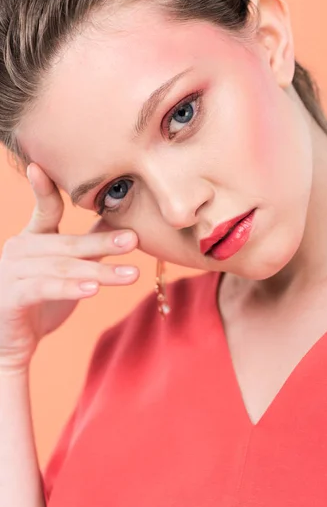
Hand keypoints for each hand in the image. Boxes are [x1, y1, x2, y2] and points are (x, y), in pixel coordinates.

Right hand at [0, 163, 138, 372]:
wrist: (11, 341)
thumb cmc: (41, 299)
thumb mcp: (67, 269)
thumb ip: (89, 247)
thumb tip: (123, 226)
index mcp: (33, 238)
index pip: (44, 209)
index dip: (44, 188)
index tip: (41, 166)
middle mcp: (19, 249)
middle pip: (67, 243)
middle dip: (103, 241)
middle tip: (134, 240)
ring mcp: (12, 272)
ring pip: (62, 268)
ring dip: (99, 271)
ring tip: (131, 275)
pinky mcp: (11, 297)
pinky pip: (44, 289)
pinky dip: (69, 288)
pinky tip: (93, 290)